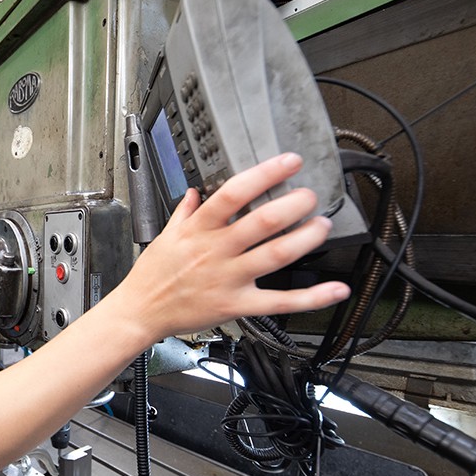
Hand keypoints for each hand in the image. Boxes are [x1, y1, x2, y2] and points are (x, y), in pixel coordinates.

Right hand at [116, 152, 350, 342]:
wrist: (140, 312)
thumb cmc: (151, 276)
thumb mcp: (164, 236)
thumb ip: (183, 212)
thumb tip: (195, 192)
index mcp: (198, 230)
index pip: (232, 193)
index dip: (264, 175)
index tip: (288, 163)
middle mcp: (215, 251)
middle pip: (261, 222)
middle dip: (293, 205)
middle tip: (310, 195)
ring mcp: (228, 279)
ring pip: (275, 255)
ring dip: (306, 238)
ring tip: (322, 225)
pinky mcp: (237, 305)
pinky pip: (280, 302)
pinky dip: (311, 297)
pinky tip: (336, 289)